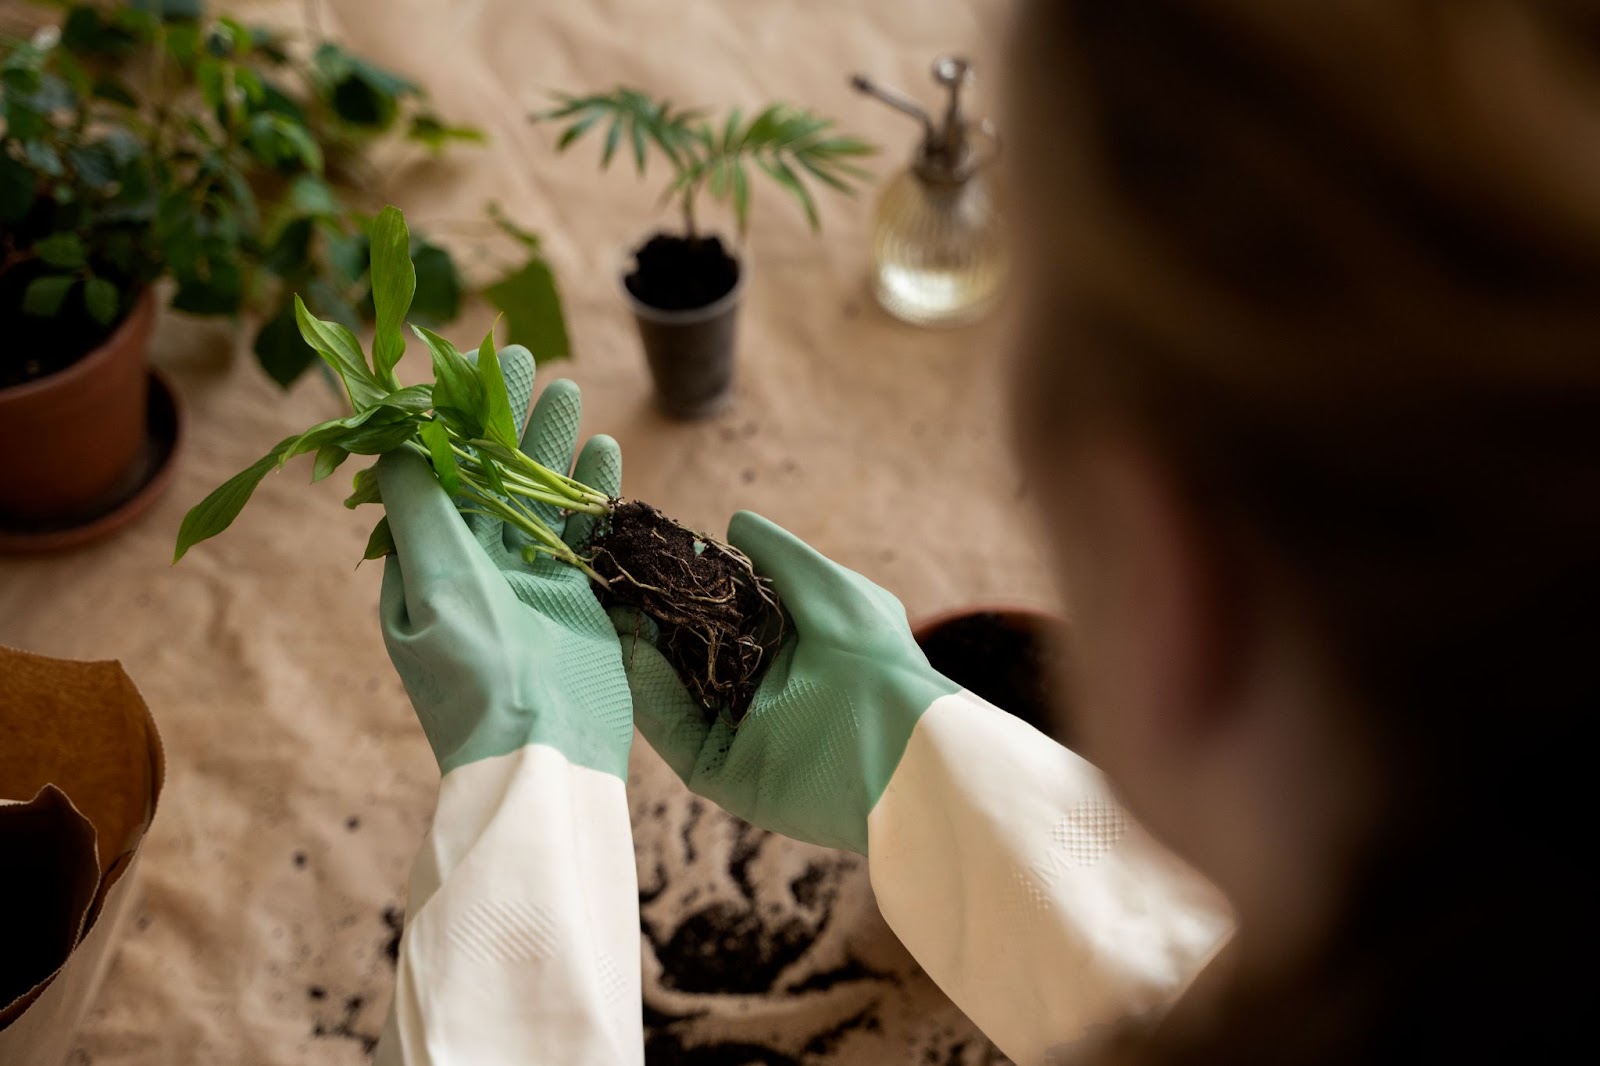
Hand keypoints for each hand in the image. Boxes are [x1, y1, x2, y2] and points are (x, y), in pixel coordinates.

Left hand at [377, 348, 630, 777]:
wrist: (544, 751)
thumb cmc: (476, 672)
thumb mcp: (433, 583)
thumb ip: (418, 507)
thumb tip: (391, 440)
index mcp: (422, 570)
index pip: (431, 478)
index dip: (444, 421)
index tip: (457, 367)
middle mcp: (471, 572)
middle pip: (487, 477)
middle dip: (502, 419)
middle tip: (519, 355)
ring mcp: (526, 586)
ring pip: (537, 497)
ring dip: (550, 445)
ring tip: (568, 388)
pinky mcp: (575, 601)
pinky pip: (582, 533)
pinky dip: (592, 493)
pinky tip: (605, 451)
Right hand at [614, 511, 956, 852]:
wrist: (901, 750)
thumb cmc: (874, 659)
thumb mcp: (829, 587)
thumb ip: (778, 555)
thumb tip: (734, 523)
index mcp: (795, 647)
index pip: (724, 614)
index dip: (685, 589)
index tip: (648, 561)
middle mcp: (765, 691)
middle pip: (691, 653)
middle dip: (651, 621)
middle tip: (612, 587)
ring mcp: (743, 735)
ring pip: (674, 691)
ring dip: (639, 654)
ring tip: (607, 613)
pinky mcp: (726, 775)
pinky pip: (675, 734)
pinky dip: (647, 697)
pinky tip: (627, 654)